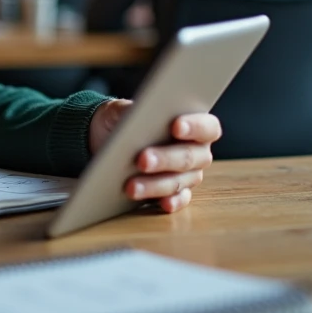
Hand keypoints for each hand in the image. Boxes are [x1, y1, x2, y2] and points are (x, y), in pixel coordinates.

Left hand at [89, 99, 220, 213]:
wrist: (105, 139)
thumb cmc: (120, 120)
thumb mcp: (119, 109)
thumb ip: (128, 110)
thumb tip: (133, 116)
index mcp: (192, 124)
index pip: (206, 126)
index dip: (195, 126)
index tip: (175, 126)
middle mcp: (196, 151)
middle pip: (190, 156)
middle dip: (165, 158)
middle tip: (142, 160)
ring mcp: (189, 175)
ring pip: (179, 181)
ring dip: (155, 184)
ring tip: (131, 186)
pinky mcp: (176, 194)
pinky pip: (179, 200)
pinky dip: (171, 202)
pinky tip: (160, 203)